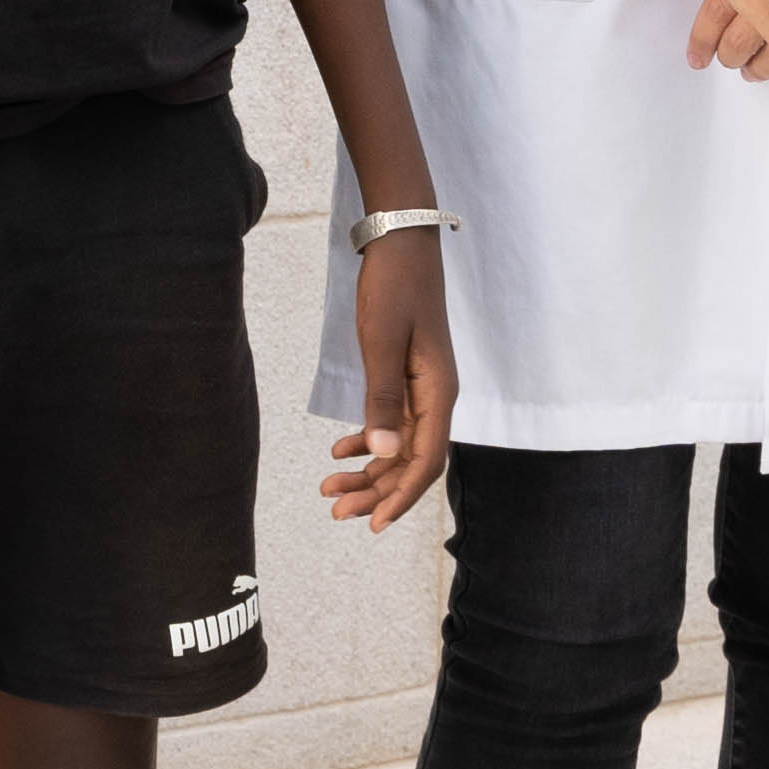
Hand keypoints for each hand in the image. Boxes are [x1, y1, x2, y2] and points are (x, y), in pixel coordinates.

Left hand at [323, 226, 455, 525]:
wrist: (401, 243)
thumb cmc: (395, 287)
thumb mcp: (382, 342)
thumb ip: (383, 399)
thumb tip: (382, 454)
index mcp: (438, 394)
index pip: (425, 462)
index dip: (400, 497)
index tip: (374, 525)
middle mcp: (436, 398)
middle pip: (411, 463)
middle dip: (376, 492)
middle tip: (335, 512)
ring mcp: (422, 389)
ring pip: (398, 447)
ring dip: (368, 472)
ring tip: (329, 488)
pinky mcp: (406, 377)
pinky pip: (391, 424)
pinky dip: (367, 442)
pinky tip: (340, 450)